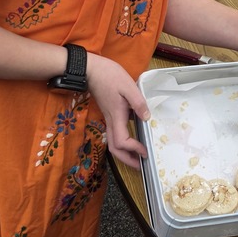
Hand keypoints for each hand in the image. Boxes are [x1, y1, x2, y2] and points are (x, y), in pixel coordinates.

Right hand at [86, 53, 149, 169]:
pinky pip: (115, 134)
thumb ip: (138, 102)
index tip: (145, 151)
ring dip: (125, 153)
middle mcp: (111, 121)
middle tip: (140, 166)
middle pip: (115, 149)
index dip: (133, 149)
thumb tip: (147, 118)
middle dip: (127, 160)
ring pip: (114, 143)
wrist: (90, 70)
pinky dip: (124, 142)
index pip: (122, 142)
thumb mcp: (128, 86)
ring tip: (138, 157)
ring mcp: (109, 118)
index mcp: (116, 116)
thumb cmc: (109, 75)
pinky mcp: (109, 114)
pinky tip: (134, 138)